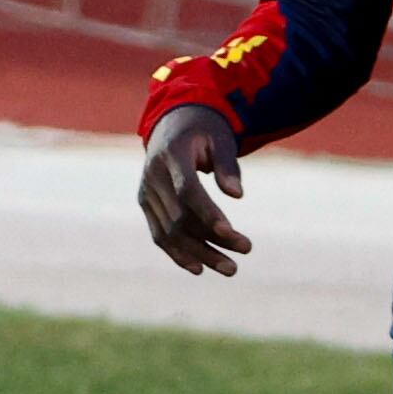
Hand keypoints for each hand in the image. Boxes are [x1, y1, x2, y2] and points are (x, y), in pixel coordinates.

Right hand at [137, 106, 251, 276]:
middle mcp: (153, 175)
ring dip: (200, 253)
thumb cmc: (204, 132)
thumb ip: (228, 165)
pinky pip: (159, 235)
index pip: (187, 190)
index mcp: (171, 154)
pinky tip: (199, 269)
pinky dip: (177, 254)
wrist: (171, 125)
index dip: (208, 213)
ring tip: (230, 268)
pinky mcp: (145, 204)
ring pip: (170, 232)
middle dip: (213, 239)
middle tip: (247, 250)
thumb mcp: (221, 139)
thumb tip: (237, 194)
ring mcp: (146, 192)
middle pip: (181, 217)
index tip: (231, 232)